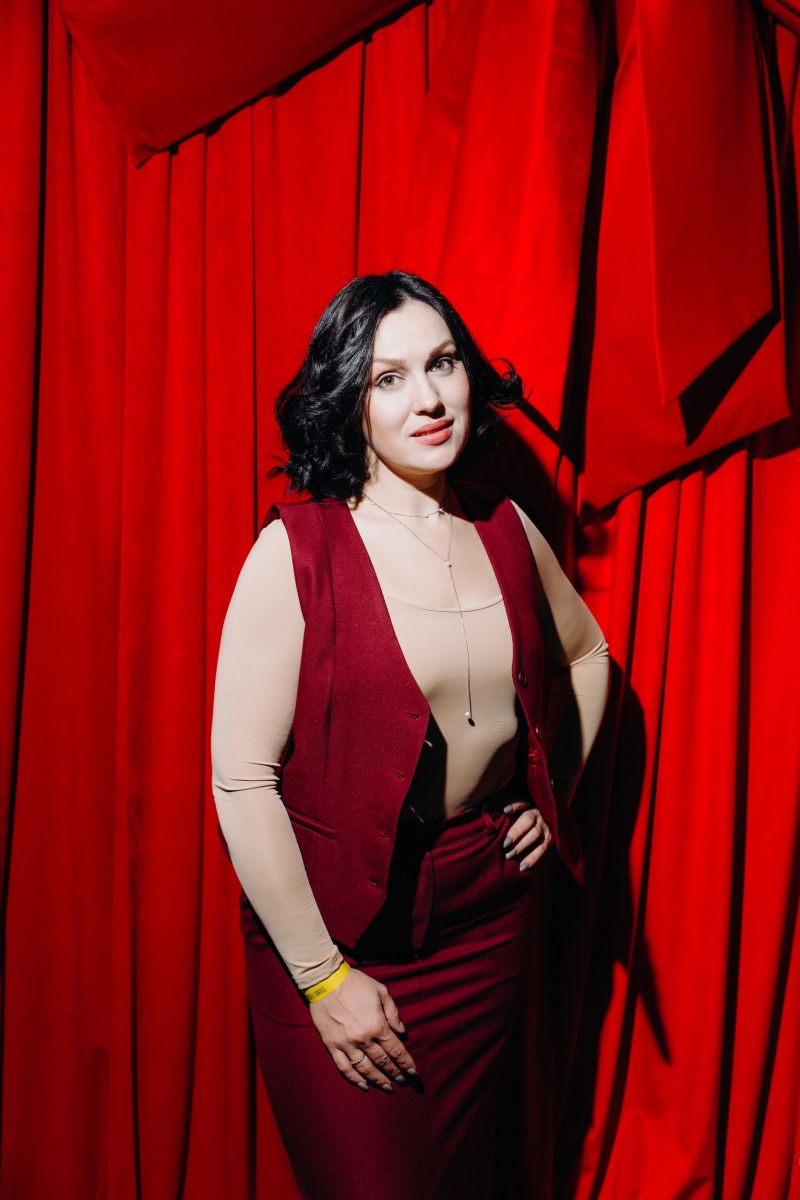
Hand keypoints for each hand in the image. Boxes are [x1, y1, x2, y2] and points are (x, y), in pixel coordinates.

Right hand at [308, 967, 418, 1091]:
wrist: (326, 981)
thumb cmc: (356, 983)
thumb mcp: (381, 991)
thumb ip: (393, 1013)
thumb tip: (402, 1032)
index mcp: (377, 1025)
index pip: (396, 1050)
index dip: (405, 1063)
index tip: (413, 1072)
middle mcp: (363, 1039)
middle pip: (383, 1062)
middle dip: (395, 1073)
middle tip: (403, 1081)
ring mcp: (346, 1044)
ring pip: (365, 1069)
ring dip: (378, 1080)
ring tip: (387, 1087)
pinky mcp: (332, 1046)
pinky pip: (344, 1068)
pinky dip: (354, 1079)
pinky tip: (363, 1085)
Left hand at [501, 801, 551, 869]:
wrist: (538, 823)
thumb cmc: (517, 817)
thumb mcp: (512, 810)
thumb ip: (500, 810)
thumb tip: (485, 810)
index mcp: (528, 803)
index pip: (521, 801)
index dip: (514, 805)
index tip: (505, 810)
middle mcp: (538, 813)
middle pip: (528, 820)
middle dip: (516, 832)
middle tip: (505, 843)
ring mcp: (545, 826)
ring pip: (535, 834)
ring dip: (522, 845)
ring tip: (509, 855)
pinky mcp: (549, 838)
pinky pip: (541, 849)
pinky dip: (532, 859)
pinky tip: (522, 866)